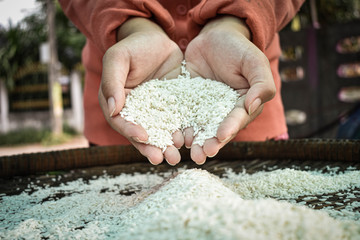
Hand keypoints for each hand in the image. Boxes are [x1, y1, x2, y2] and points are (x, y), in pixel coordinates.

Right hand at [99, 17, 183, 164]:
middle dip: (151, 147)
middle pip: (141, 133)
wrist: (156, 39)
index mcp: (118, 102)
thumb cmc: (133, 46)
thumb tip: (114, 108)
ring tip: (176, 157)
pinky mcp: (172, 106)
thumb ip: (113, 81)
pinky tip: (189, 140)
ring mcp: (155, 110)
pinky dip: (181, 132)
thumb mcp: (118, 58)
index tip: (144, 137)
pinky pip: (176, 121)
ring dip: (167, 145)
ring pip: (160, 131)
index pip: (121, 121)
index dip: (131, 131)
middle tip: (161, 159)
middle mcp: (136, 111)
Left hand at [184, 16, 275, 163]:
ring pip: (200, 127)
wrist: (214, 36)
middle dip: (210, 143)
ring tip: (186, 150)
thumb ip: (260, 84)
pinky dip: (179, 126)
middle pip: (218, 130)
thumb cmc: (238, 48)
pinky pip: (184, 116)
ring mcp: (205, 108)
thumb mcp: (254, 61)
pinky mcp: (189, 103)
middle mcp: (225, 111)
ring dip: (193, 140)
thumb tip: (252, 106)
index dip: (230, 128)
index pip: (238, 119)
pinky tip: (172, 135)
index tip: (220, 136)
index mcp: (244, 105)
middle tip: (201, 154)